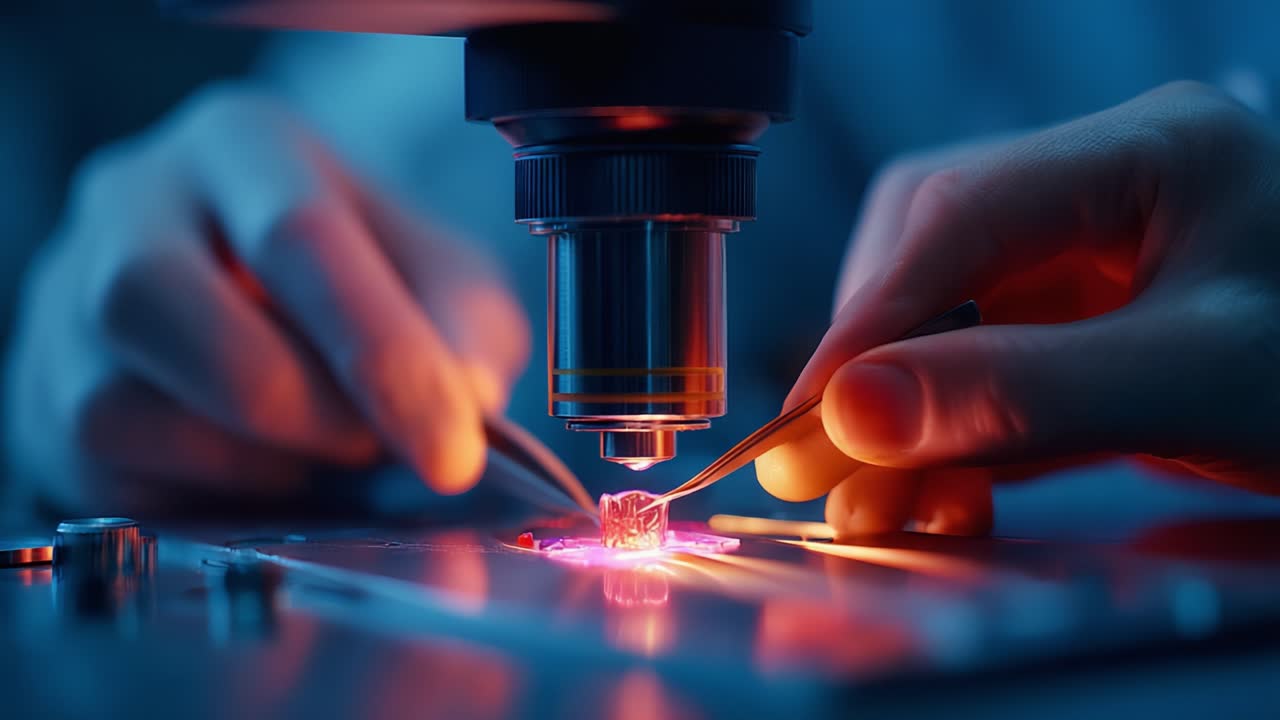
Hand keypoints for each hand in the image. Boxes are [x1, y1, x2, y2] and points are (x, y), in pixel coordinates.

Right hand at [5, 84, 529, 514]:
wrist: (257, 296)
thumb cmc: (360, 278)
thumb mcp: (440, 277)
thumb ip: (464, 326)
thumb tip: (466, 399)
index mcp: (243, 145)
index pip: (299, 238)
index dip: (383, 357)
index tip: (451, 453)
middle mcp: (134, 202)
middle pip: (176, 311)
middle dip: (307, 413)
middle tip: (383, 453)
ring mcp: (69, 298)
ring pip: (123, 403)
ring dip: (257, 460)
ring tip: (329, 452)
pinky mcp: (47, 395)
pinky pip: (111, 471)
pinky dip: (211, 493)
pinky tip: (267, 469)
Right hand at [756, 81, 1279, 536]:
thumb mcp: (1200, 385)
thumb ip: (1026, 397)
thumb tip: (854, 417)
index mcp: (1153, 151)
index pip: (960, 217)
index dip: (871, 321)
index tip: (808, 420)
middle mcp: (1110, 184)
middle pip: (934, 251)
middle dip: (876, 366)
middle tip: (822, 470)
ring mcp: (1100, 250)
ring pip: (948, 310)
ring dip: (903, 407)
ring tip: (878, 497)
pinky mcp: (1095, 316)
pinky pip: (989, 358)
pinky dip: (951, 427)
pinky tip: (939, 483)